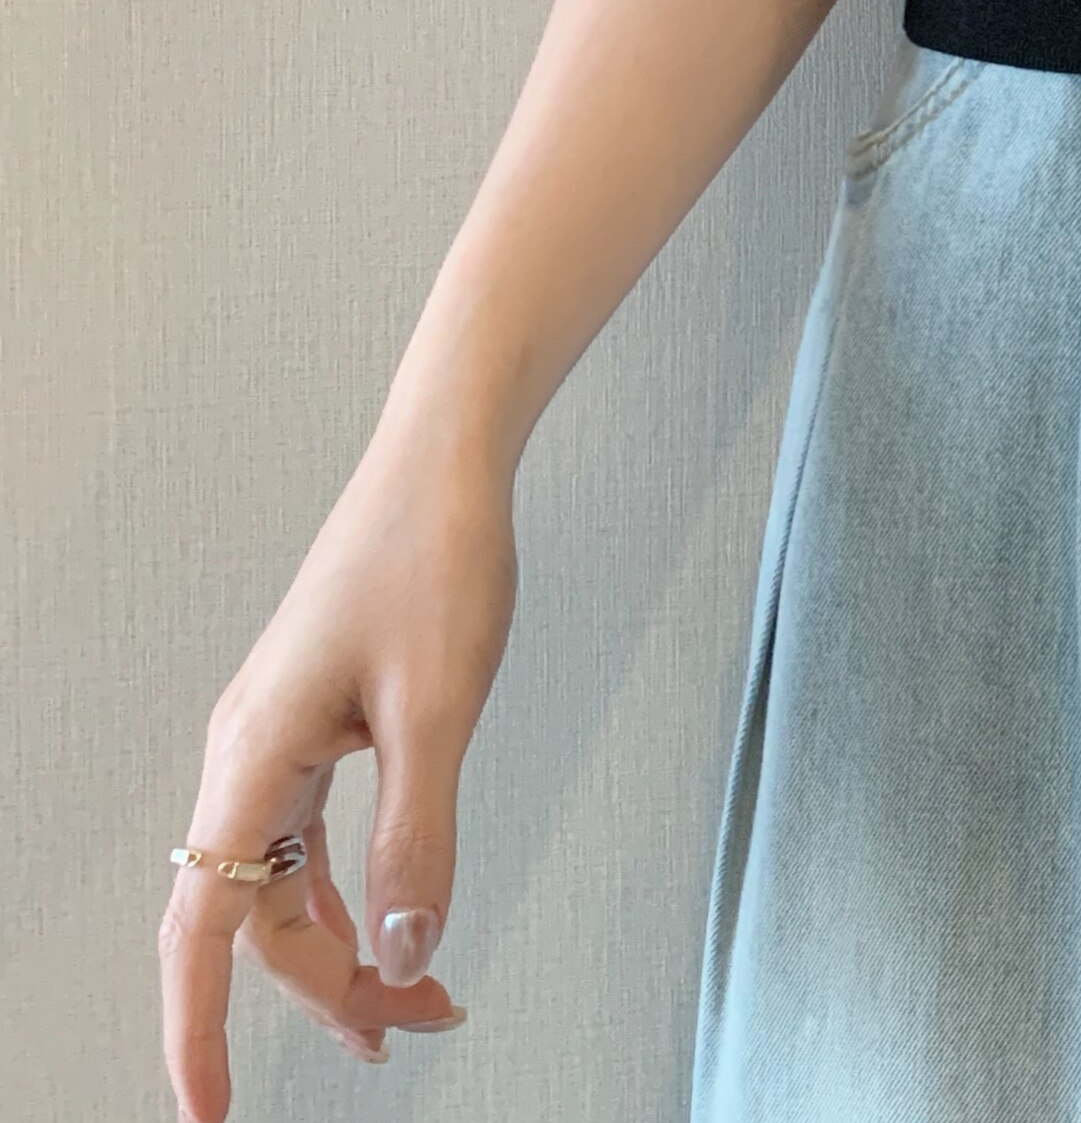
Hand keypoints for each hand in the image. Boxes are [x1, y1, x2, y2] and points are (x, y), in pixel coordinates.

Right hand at [159, 430, 513, 1117]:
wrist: (444, 461)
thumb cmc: (434, 556)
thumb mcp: (441, 708)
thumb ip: (420, 837)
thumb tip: (409, 951)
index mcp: (255, 755)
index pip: (202, 930)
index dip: (197, 1032)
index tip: (208, 1117)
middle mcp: (248, 752)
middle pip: (258, 916)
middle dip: (328, 989)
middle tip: (409, 1034)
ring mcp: (279, 733)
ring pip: (289, 878)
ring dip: (345, 944)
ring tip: (412, 1002)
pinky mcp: (317, 714)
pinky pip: (313, 832)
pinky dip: (353, 885)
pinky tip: (392, 917)